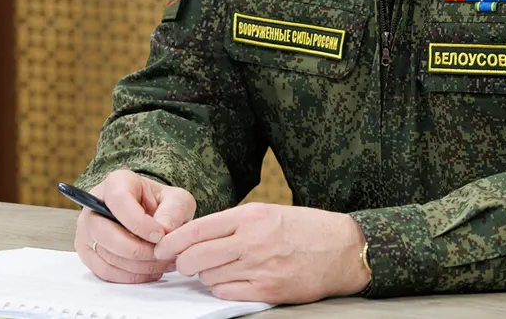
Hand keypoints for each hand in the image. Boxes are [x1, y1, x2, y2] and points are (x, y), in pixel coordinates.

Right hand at [74, 170, 196, 283]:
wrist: (152, 215)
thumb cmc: (162, 204)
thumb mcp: (177, 200)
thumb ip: (174, 211)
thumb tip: (163, 231)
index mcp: (116, 183)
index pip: (119, 202)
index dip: (139, 223)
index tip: (159, 235)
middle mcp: (93, 204)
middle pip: (106, 233)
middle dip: (138, 249)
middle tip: (163, 254)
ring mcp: (86, 230)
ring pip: (106, 255)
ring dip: (137, 266)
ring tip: (163, 263)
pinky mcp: (87, 252)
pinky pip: (104, 271)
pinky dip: (129, 276)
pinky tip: (150, 272)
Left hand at [155, 203, 368, 302]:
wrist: (343, 249)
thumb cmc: (307, 228)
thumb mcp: (269, 212)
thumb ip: (236, 223)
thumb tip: (199, 236)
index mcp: (251, 216)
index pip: (198, 229)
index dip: (173, 241)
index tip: (163, 247)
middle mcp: (252, 240)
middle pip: (197, 256)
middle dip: (183, 263)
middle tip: (184, 264)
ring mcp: (260, 266)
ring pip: (210, 277)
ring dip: (205, 276)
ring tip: (214, 271)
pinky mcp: (268, 289)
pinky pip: (228, 293)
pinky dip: (222, 289)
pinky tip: (229, 282)